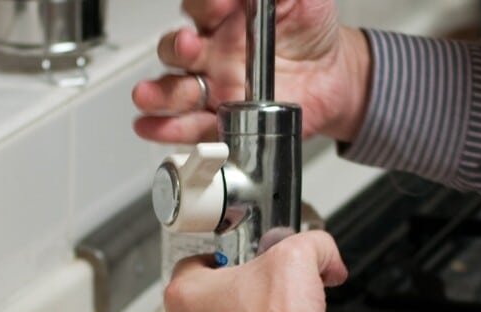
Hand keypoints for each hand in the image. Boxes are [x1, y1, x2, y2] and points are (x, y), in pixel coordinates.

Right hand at [133, 0, 371, 142]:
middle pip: (176, 50)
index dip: (205, 5)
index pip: (200, 8)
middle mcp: (211, 52)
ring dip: (159, 93)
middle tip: (188, 46)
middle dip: (177, 48)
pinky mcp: (220, 120)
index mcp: (224, 18)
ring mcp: (212, 88)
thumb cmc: (310, 32)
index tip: (219, 6)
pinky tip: (152, 126)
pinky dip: (168, 130)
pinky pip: (190, 127)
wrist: (332, 76)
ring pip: (175, 90)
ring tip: (149, 95)